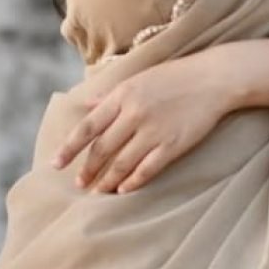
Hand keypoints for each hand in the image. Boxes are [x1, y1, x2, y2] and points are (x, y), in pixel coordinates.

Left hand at [50, 56, 230, 194]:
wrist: (212, 78)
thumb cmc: (174, 76)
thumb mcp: (138, 79)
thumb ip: (110, 95)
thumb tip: (86, 105)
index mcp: (122, 96)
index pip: (88, 127)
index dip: (69, 148)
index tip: (55, 164)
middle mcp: (134, 114)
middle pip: (102, 149)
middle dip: (88, 170)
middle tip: (79, 184)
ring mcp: (153, 131)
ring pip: (121, 164)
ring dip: (107, 181)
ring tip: (98, 192)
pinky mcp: (172, 145)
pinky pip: (147, 170)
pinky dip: (133, 182)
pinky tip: (124, 190)